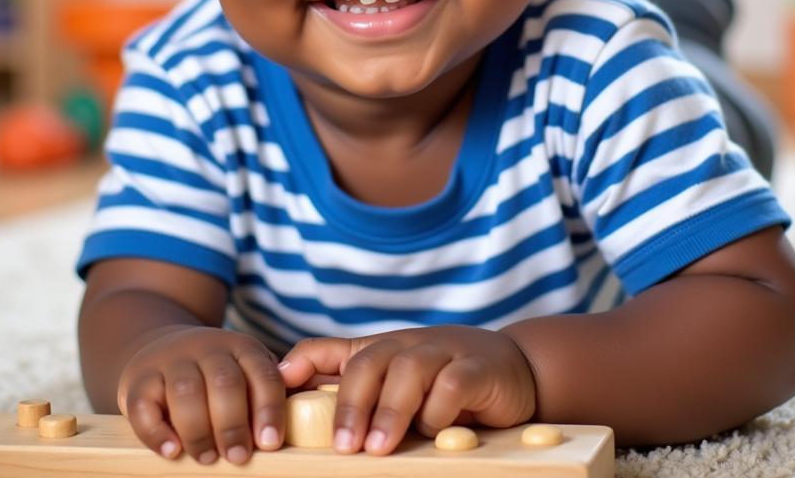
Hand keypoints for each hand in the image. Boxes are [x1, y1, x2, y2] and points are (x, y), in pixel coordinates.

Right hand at [117, 325, 285, 463]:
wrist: (162, 347)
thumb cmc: (214, 375)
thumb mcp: (244, 373)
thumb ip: (261, 397)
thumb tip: (275, 439)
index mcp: (241, 347)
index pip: (263, 374)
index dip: (269, 409)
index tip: (270, 442)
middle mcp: (208, 348)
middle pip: (224, 381)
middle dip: (233, 424)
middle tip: (237, 456)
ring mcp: (172, 360)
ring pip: (185, 391)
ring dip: (198, 430)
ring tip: (207, 457)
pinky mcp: (140, 378)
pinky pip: (144, 404)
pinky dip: (156, 431)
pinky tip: (171, 450)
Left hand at [278, 325, 536, 455]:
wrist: (515, 368)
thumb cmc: (446, 381)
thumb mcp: (398, 387)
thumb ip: (360, 395)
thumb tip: (301, 409)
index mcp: (381, 350)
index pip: (332, 348)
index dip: (303, 362)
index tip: (278, 383)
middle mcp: (407, 346)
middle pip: (368, 361)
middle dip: (350, 402)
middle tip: (342, 444)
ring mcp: (443, 351)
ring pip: (407, 370)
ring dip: (390, 410)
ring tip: (377, 448)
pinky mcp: (477, 367)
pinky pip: (452, 383)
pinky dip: (440, 408)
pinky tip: (436, 432)